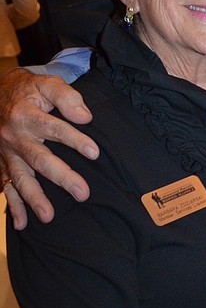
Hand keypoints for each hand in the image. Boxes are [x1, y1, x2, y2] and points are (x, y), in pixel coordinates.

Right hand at [0, 69, 97, 228]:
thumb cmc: (29, 90)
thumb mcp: (46, 83)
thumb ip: (65, 96)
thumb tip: (85, 116)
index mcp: (25, 114)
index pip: (53, 128)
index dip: (74, 140)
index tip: (94, 153)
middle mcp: (14, 136)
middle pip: (39, 158)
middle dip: (61, 177)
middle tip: (82, 193)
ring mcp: (7, 153)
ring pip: (19, 178)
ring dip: (34, 198)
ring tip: (48, 217)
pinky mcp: (3, 164)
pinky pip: (5, 187)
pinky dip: (12, 206)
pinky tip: (21, 224)